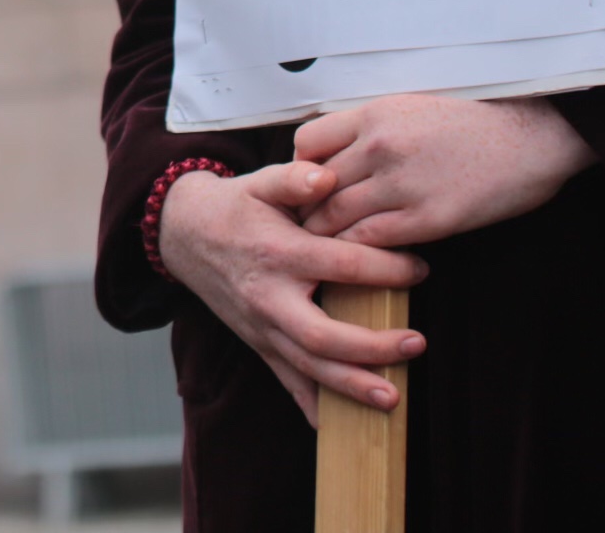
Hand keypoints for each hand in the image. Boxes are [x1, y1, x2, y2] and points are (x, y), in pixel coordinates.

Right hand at [154, 161, 426, 425]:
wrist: (183, 234)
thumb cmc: (234, 205)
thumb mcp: (260, 181)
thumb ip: (295, 178)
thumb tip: (327, 175)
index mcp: (277, 252)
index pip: (339, 265)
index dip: (384, 269)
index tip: (421, 269)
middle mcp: (268, 296)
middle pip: (321, 334)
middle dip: (371, 347)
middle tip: (417, 344)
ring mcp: (260, 327)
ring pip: (307, 366)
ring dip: (350, 386)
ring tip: (392, 397)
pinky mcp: (257, 343)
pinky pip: (285, 381)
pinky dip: (311, 407)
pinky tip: (338, 429)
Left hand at [294, 95, 596, 247]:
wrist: (534, 136)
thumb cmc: (477, 122)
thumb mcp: (414, 108)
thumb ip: (374, 128)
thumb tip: (339, 153)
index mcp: (375, 114)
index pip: (307, 142)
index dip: (301, 169)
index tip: (309, 186)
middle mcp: (379, 146)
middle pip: (314, 185)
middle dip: (305, 209)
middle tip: (304, 229)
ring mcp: (401, 183)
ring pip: (335, 217)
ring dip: (326, 236)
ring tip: (326, 251)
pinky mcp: (428, 218)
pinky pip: (371, 240)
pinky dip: (359, 253)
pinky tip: (364, 260)